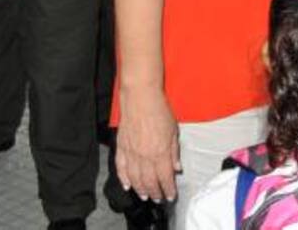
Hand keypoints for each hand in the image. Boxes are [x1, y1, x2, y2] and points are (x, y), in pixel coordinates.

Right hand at [116, 87, 180, 202]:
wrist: (140, 98)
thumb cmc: (159, 111)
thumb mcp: (174, 131)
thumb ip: (174, 152)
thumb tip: (176, 168)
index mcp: (160, 152)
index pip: (165, 177)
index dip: (168, 189)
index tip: (171, 195)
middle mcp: (145, 155)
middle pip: (149, 181)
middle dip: (155, 193)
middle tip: (158, 199)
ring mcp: (131, 152)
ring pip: (135, 178)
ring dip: (140, 189)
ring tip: (145, 196)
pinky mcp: (121, 147)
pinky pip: (121, 168)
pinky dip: (124, 179)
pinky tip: (127, 185)